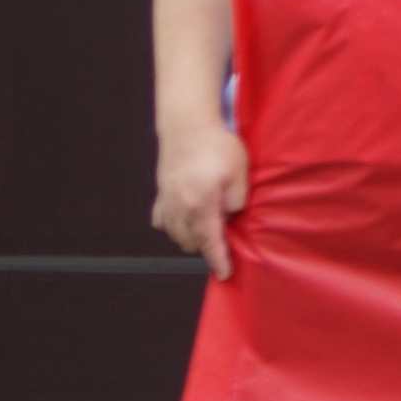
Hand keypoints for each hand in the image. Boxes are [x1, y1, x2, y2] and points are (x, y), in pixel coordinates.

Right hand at [153, 120, 245, 267]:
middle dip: (207, 246)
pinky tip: (186, 217)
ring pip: (176, 235)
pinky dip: (175, 225)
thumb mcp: (240, 172)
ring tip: (208, 226)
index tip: (225, 275)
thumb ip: (238, 200)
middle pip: (192, 243)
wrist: (187, 125)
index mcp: (202, 205)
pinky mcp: (160, 193)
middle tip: (225, 235)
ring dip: (192, 237)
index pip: (210, 243)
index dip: (218, 261)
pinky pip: (164, 221)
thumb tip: (231, 216)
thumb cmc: (218, 146)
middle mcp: (180, 208)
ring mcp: (166, 202)